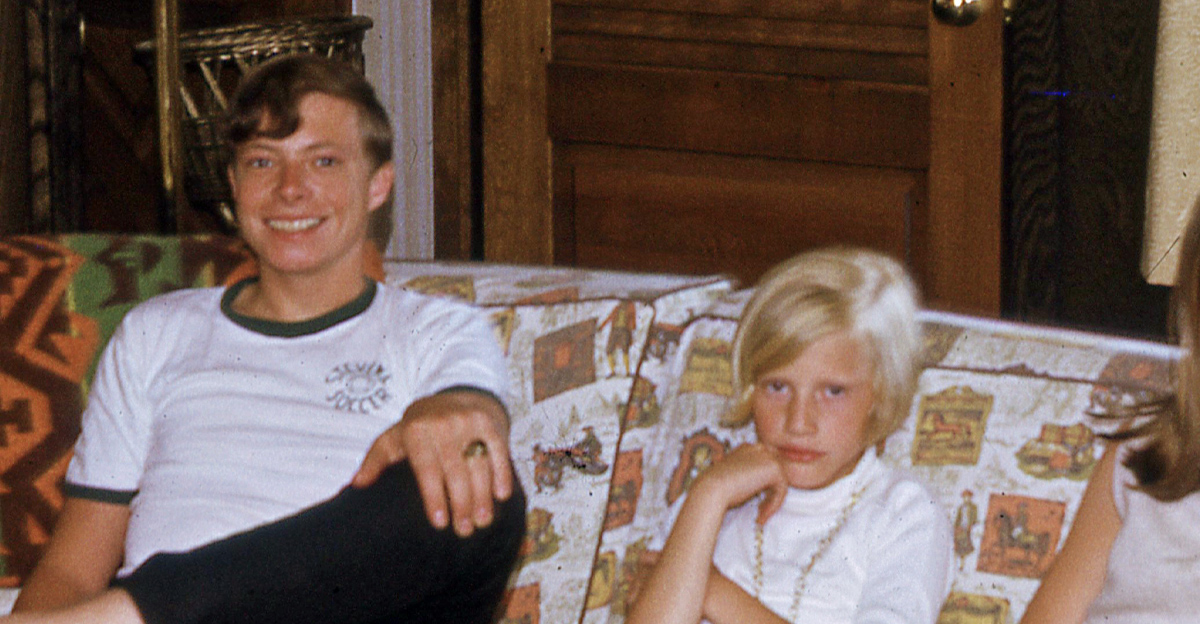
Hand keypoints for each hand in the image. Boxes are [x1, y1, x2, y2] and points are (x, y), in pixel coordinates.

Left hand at [351, 390, 512, 536]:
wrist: (453, 395)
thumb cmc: (419, 427)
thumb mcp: (393, 438)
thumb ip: (375, 461)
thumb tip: (356, 485)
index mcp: (416, 431)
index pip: (427, 469)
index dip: (435, 497)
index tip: (440, 523)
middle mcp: (442, 425)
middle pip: (455, 471)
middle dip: (461, 504)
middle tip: (464, 530)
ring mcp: (468, 421)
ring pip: (478, 464)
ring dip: (482, 496)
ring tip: (482, 521)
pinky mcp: (488, 422)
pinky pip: (498, 451)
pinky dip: (502, 473)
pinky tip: (501, 495)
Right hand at [692, 443, 788, 524]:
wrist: (711, 488)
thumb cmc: (716, 488)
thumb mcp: (734, 478)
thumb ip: (749, 478)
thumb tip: (763, 490)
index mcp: (747, 448)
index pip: (765, 467)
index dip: (765, 486)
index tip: (756, 503)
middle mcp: (758, 448)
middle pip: (776, 474)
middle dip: (771, 493)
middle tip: (760, 511)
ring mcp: (767, 456)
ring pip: (780, 483)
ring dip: (772, 502)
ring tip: (760, 516)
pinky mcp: (774, 468)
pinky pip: (782, 490)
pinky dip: (774, 505)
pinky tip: (761, 515)